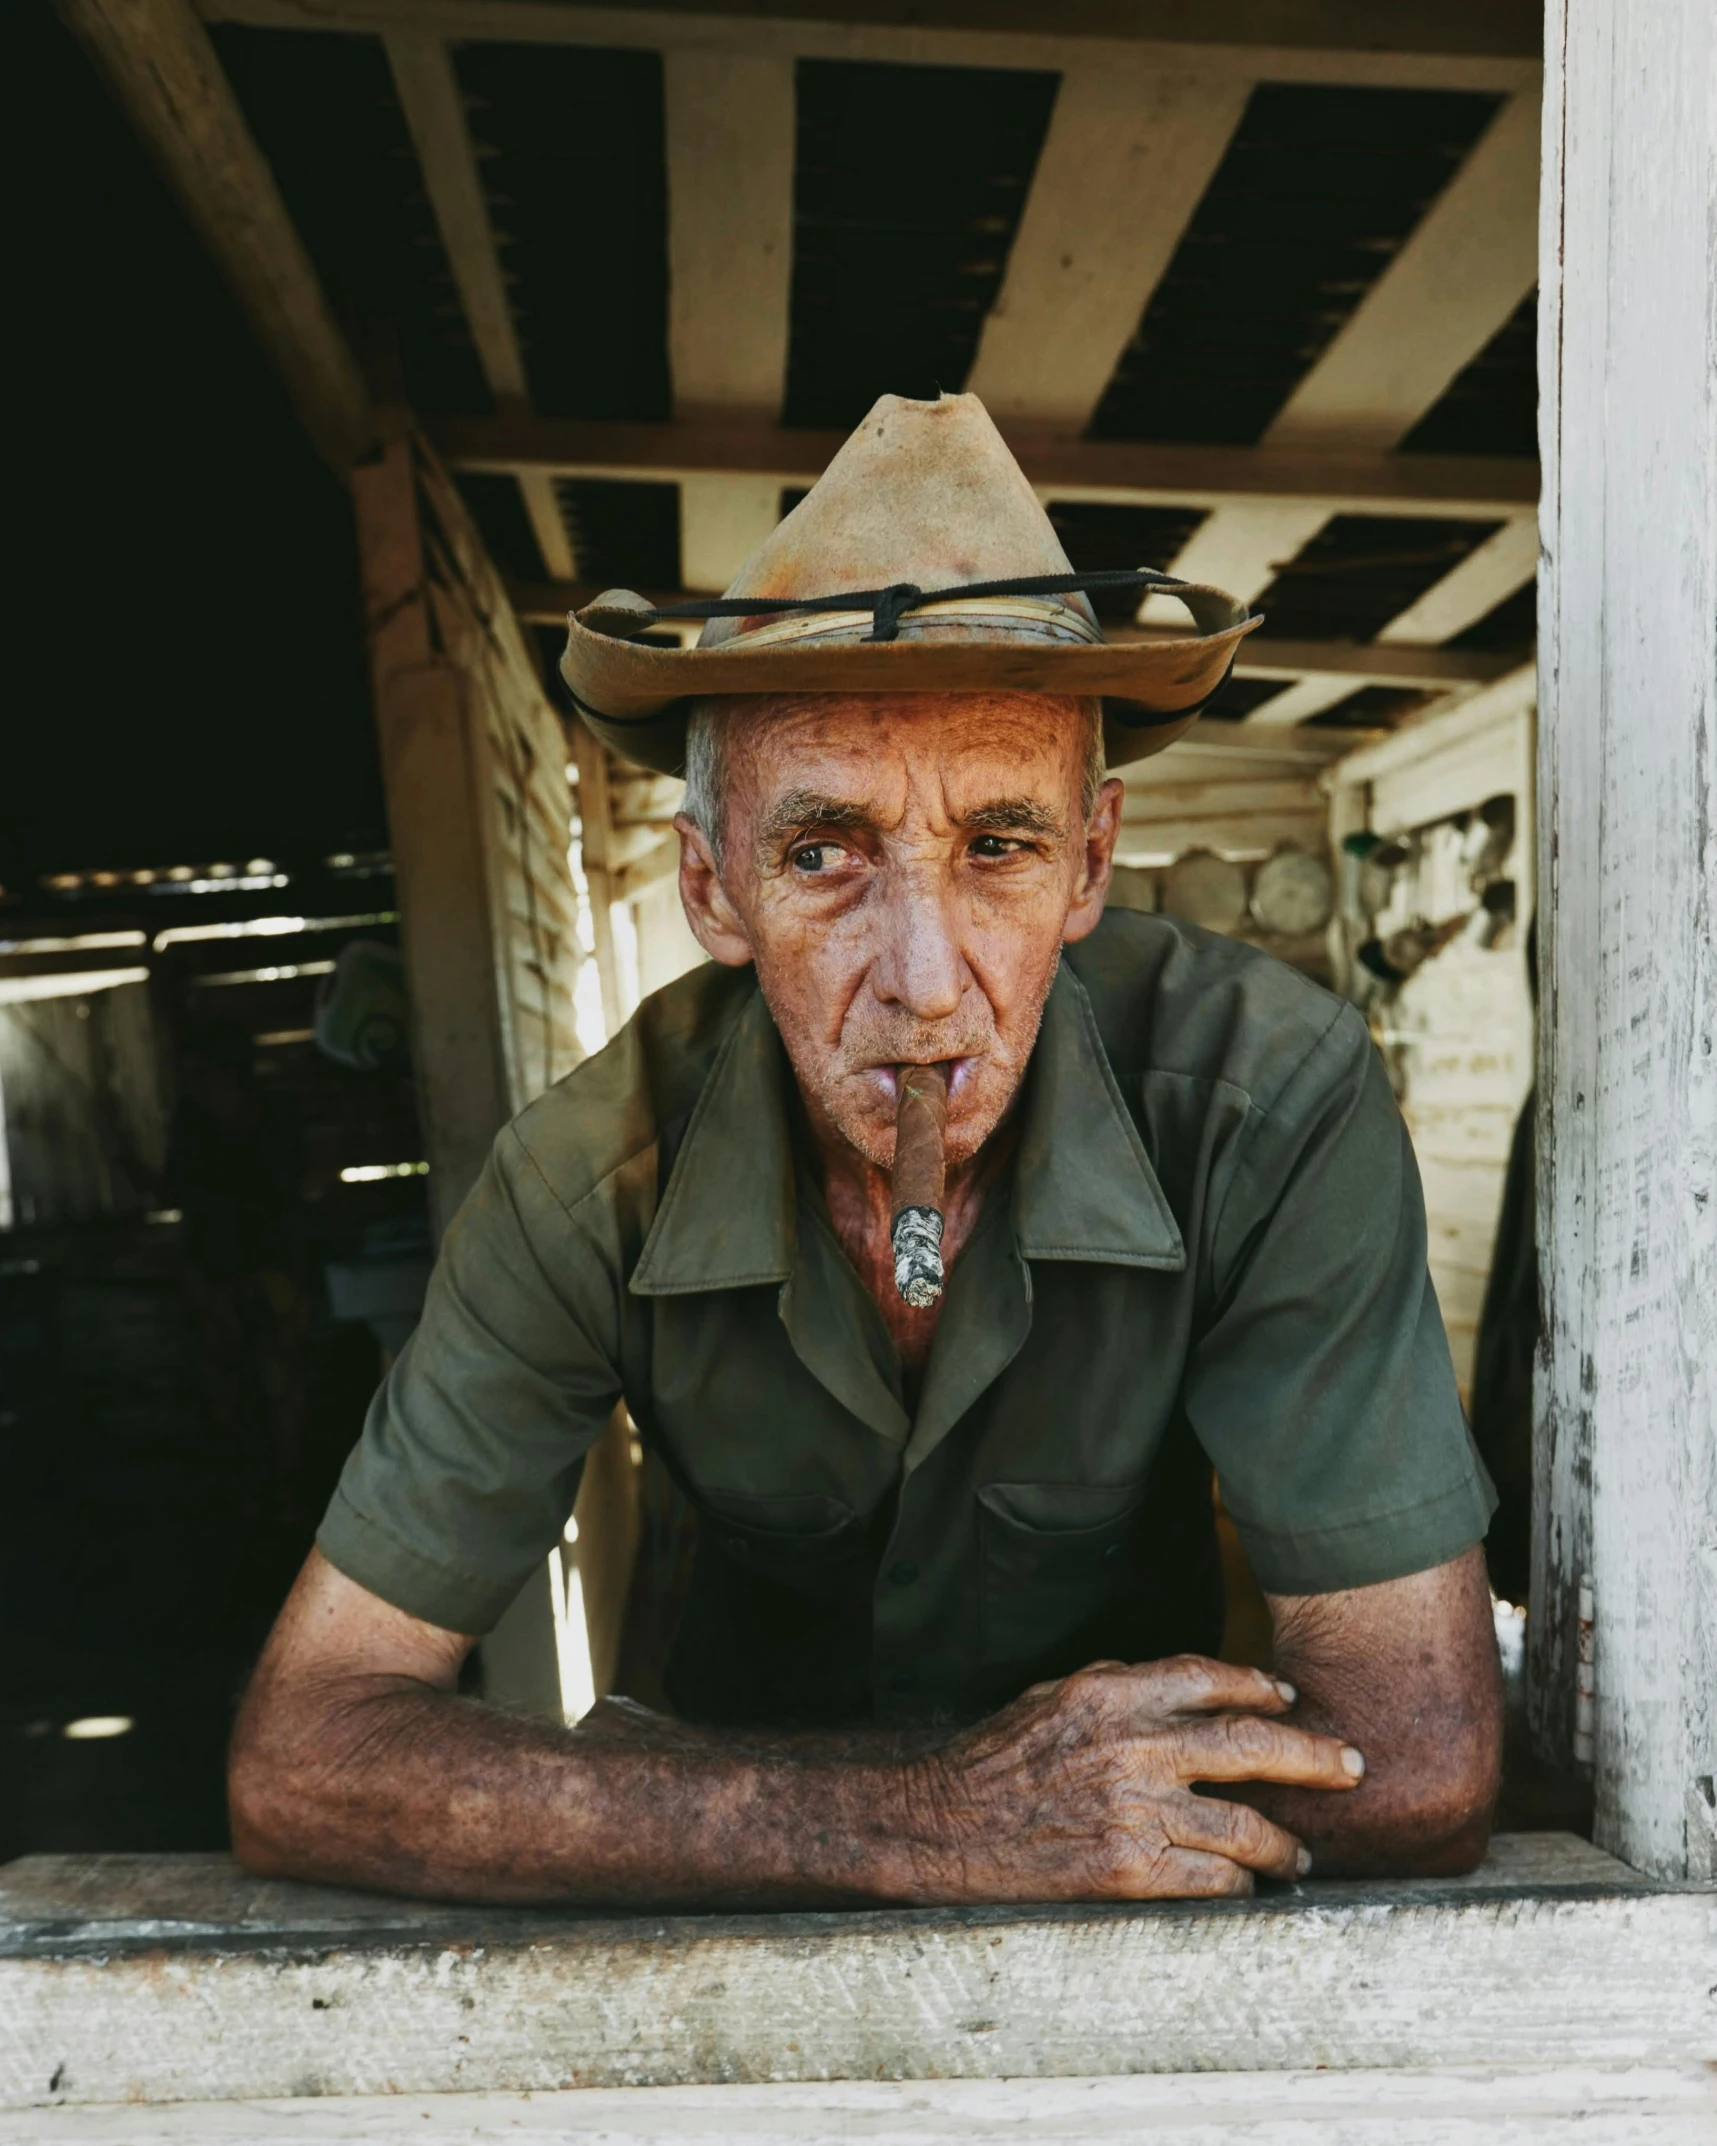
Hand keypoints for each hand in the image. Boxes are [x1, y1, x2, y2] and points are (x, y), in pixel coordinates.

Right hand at [901, 1655, 1364, 1901]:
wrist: (941, 1825)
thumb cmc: (993, 1759)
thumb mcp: (1054, 1696)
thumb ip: (1122, 1691)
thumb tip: (1189, 1694)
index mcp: (1113, 1691)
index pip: (1211, 1678)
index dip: (1262, 1687)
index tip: (1291, 1698)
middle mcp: (1133, 1744)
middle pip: (1252, 1744)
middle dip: (1314, 1757)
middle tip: (1351, 1766)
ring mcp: (1134, 1810)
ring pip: (1245, 1826)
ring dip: (1284, 1844)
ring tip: (1300, 1856)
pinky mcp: (1129, 1871)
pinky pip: (1211, 1881)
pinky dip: (1238, 1886)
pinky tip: (1245, 1888)